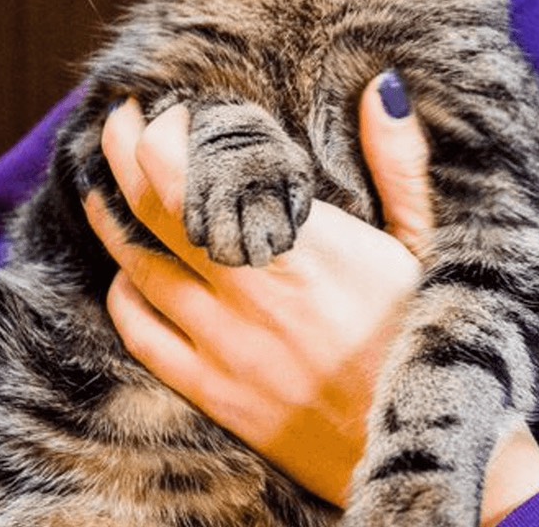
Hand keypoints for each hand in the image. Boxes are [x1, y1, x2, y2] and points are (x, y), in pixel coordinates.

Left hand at [86, 77, 538, 523]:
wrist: (417, 448)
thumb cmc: (430, 341)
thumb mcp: (430, 244)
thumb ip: (401, 164)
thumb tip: (383, 90)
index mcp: (311, 247)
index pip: (210, 173)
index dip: (170, 135)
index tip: (166, 107)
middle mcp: (256, 290)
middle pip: (159, 207)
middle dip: (127, 152)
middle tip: (118, 119)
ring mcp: (227, 344)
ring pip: (139, 265)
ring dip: (116, 216)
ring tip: (108, 182)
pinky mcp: (213, 391)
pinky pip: (141, 331)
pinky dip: (124, 291)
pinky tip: (128, 270)